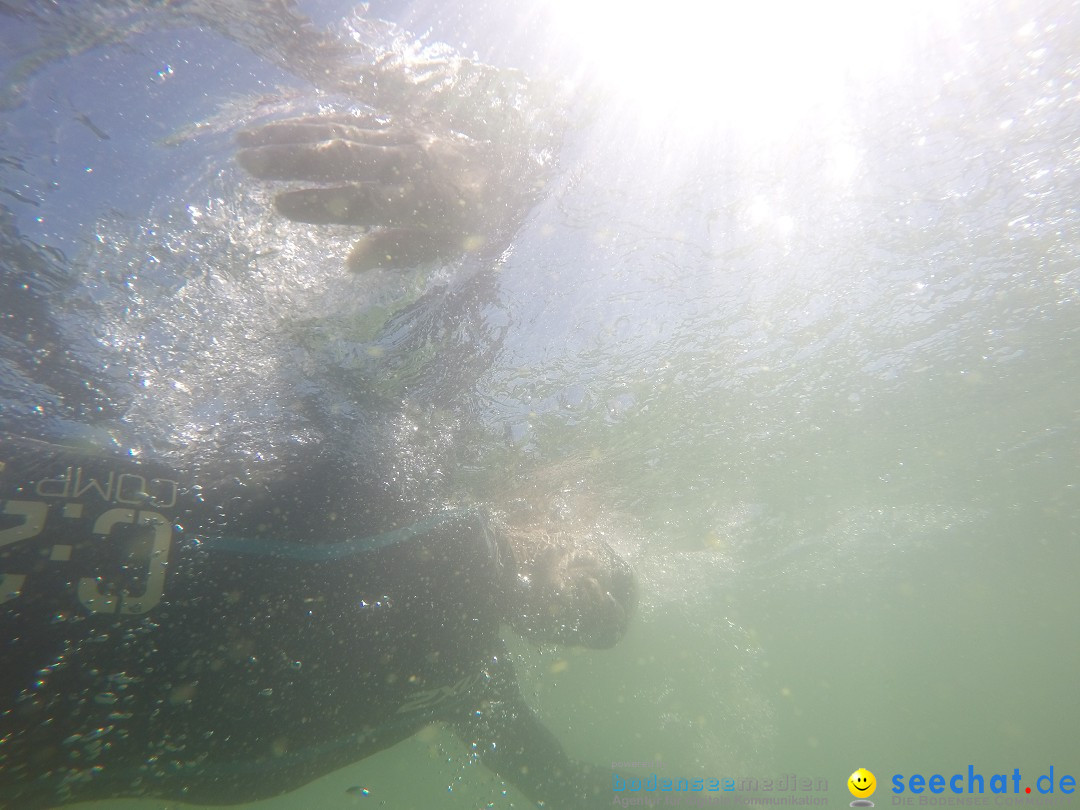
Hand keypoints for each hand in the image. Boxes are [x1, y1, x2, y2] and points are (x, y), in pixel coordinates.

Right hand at [236, 114, 498, 270]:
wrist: (520, 167)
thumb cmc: (480, 220)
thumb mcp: (450, 247)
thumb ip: (401, 252)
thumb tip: (351, 262)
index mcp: (421, 202)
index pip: (363, 202)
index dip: (321, 203)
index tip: (278, 205)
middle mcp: (409, 164)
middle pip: (343, 159)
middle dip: (292, 159)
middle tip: (244, 163)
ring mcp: (403, 138)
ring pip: (341, 132)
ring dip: (291, 134)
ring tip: (246, 139)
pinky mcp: (400, 122)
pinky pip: (352, 118)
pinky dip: (313, 119)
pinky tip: (282, 122)